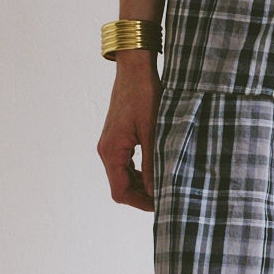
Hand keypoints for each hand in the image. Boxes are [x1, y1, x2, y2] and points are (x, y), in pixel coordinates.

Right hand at [98, 55, 157, 209]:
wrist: (134, 69)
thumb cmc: (144, 95)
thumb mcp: (153, 131)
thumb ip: (152, 163)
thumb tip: (155, 191)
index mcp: (112, 151)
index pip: (120, 191)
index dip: (140, 203)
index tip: (162, 204)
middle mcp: (106, 150)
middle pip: (120, 186)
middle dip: (141, 196)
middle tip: (167, 197)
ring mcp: (110, 144)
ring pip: (122, 175)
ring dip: (140, 184)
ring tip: (164, 185)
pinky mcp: (117, 137)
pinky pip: (125, 163)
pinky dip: (138, 172)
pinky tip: (156, 169)